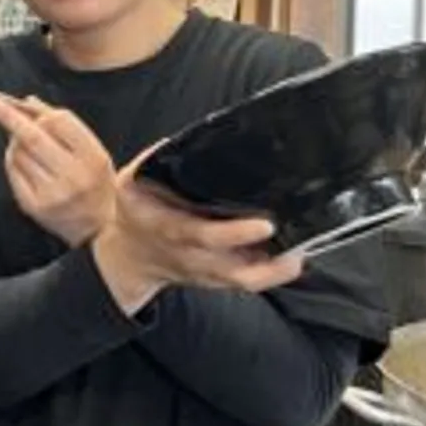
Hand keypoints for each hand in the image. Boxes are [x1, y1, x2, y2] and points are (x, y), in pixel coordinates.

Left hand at [0, 95, 114, 247]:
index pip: (58, 122)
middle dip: (8, 117)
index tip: (17, 103)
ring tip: (24, 145)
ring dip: (14, 143)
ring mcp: (52, 193)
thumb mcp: (93, 150)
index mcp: (92, 157)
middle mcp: (73, 176)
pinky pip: (13, 173)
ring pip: (19, 154)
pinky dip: (12, 162)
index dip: (36, 111)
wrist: (100, 228)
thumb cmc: (96, 182)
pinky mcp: (34, 207)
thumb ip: (63, 125)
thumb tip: (28, 101)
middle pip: (33, 137)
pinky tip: (21, 162)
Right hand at [94, 142, 304, 314]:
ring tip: (298, 252)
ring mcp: (204, 273)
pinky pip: (247, 282)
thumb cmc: (134, 214)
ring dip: (274, 271)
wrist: (127, 256)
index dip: (235, 234)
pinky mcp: (216, 280)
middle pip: (232, 269)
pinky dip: (271, 273)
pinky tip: (290, 257)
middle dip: (268, 263)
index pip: (203, 235)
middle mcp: (189, 256)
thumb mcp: (130, 183)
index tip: (265, 225)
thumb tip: (182, 143)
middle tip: (296, 248)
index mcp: (167, 229)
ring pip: (244, 281)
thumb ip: (152, 163)